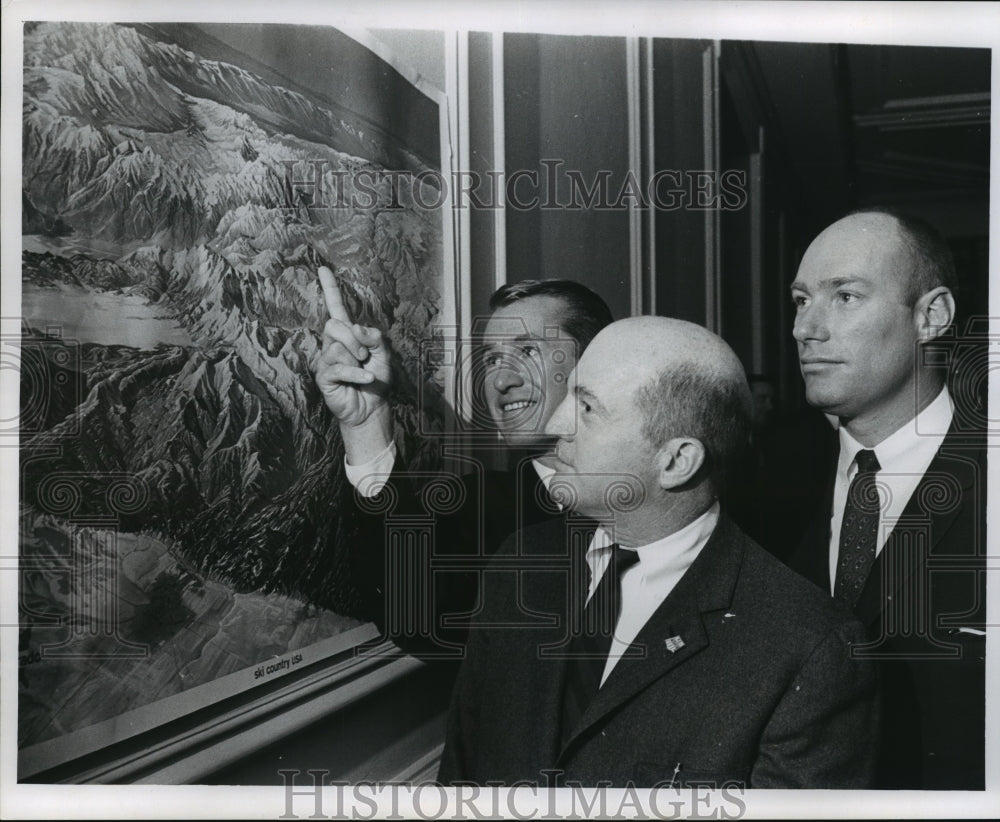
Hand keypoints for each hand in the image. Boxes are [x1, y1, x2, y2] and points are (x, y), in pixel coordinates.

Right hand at [315, 266, 392, 436]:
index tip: (322, 268)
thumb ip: (374, 336)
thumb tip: (355, 329)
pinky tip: (366, 378)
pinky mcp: (324, 377)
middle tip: (364, 355)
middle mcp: (333, 344)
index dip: (330, 288)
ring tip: (364, 370)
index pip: (336, 307)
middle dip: (353, 338)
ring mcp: (326, 360)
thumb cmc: (377, 379)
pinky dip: (357, 373)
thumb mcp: (384, 353)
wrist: (372, 407)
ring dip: (357, 359)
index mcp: (347, 334)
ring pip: (336, 347)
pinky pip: (338, 367)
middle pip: (334, 324)